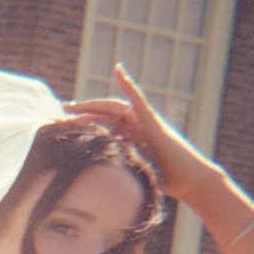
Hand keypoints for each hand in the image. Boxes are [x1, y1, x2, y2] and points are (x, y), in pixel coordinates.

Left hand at [65, 64, 221, 203]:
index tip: (64, 123)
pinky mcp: (154, 122)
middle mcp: (137, 126)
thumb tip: (99, 183)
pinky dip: (129, 85)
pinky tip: (118, 71)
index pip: (104, 124)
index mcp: (131, 137)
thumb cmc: (166, 182)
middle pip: (106, 113)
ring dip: (94, 103)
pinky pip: (140, 100)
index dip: (85, 122)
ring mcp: (146, 122)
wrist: (191, 181)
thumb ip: (121, 171)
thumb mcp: (135, 175)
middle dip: (84, 111)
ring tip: (74, 104)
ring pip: (116, 107)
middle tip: (61, 110)